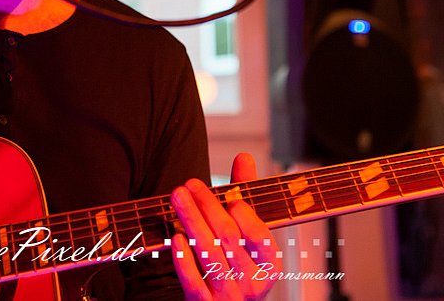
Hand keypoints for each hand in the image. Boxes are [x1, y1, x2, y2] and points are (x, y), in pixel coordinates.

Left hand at [169, 153, 279, 299]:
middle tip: (190, 185)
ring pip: (209, 255)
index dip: (246, 216)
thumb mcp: (247, 234)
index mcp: (269, 265)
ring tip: (178, 197)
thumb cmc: (237, 263)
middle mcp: (252, 284)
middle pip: (228, 240)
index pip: (260, 237)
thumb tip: (245, 157)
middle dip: (208, 208)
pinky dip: (184, 260)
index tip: (231, 197)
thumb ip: (246, 196)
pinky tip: (174, 238)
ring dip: (191, 222)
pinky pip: (194, 283)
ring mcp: (229, 297)